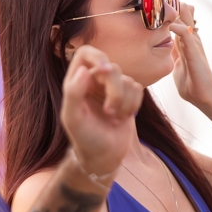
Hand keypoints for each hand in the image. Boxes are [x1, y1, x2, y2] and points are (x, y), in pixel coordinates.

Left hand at [61, 46, 142, 177]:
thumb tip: (84, 71)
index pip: (86, 53)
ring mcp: (112, 88)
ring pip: (128, 80)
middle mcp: (95, 81)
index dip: (97, 57)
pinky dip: (133, 105)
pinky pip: (138, 89)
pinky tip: (123, 118)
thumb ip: (74, 93)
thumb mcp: (73, 119)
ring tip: (113, 119)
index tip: (105, 70)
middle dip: (115, 92)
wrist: (103, 157)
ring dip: (124, 103)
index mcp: (77, 82)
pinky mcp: (128, 97)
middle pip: (112, 68)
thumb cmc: (85, 139)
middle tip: (109, 112)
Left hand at [170, 3, 211, 109]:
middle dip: (174, 4)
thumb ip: (174, 54)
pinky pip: (187, 37)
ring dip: (177, 11)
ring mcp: (194, 46)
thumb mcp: (178, 65)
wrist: (204, 98)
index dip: (170, 10)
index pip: (178, 21)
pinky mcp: (195, 54)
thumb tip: (166, 47)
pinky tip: (171, 24)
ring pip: (186, 22)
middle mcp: (191, 41)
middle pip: (183, 16)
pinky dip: (179, 29)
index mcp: (186, 43)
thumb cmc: (192, 85)